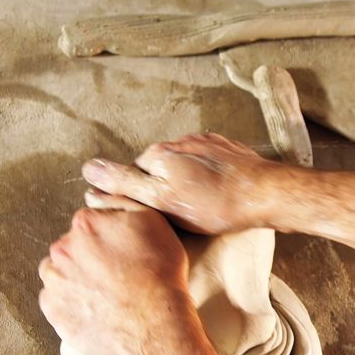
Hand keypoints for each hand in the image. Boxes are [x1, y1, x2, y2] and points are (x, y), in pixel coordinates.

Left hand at [38, 195, 195, 354]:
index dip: (109, 237)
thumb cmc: (159, 273)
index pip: (90, 223)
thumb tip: (97, 199)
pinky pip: (59, 303)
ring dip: (77, 280)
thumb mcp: (154, 221)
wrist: (155, 323)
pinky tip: (97, 310)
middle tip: (117, 275)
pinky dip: (73, 305)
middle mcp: (61, 250)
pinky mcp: (53, 312)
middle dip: (90, 258)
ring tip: (106, 294)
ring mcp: (54, 283)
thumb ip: (121, 202)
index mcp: (84, 224)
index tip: (124, 252)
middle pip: (72, 248)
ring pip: (62, 274)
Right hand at [81, 133, 282, 234]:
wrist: (265, 193)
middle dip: (161, 188)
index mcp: (157, 155)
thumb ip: (124, 184)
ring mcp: (202, 142)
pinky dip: (206, 175)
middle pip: (155, 169)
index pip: (130, 175)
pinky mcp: (224, 147)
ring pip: (180, 164)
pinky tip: (216, 192)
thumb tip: (89, 171)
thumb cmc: (215, 205)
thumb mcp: (162, 201)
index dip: (136, 196)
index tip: (152, 212)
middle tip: (179, 212)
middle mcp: (176, 142)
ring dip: (184, 181)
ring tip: (201, 204)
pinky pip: (204, 161)